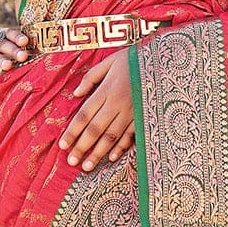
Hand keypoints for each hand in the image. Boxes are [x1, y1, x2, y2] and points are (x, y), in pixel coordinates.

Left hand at [60, 51, 133, 173]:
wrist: (165, 60)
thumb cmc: (134, 60)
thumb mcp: (110, 61)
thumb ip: (91, 77)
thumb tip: (76, 93)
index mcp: (107, 89)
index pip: (84, 115)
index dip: (72, 131)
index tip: (62, 145)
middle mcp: (117, 103)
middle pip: (96, 129)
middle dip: (82, 147)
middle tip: (72, 161)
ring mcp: (132, 112)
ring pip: (111, 136)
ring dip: (99, 153)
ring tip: (87, 167)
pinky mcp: (144, 117)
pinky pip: (131, 135)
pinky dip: (121, 147)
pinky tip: (112, 158)